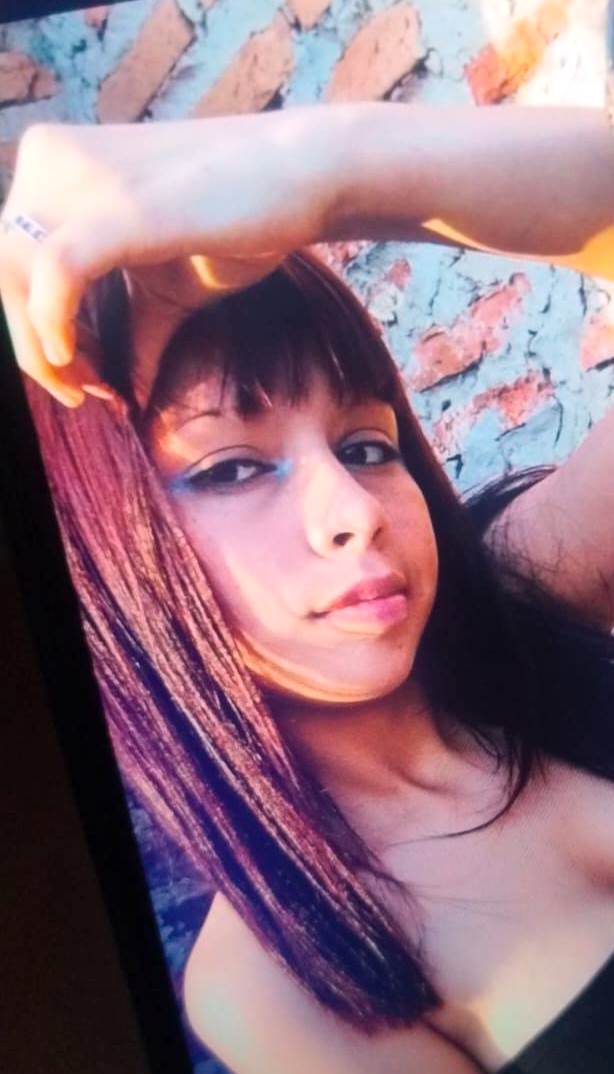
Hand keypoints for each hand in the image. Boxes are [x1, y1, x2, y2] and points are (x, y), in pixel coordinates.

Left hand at [0, 107, 345, 405]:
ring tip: (89, 388)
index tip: (86, 376)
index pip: (12, 261)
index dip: (34, 330)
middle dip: (33, 348)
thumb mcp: (166, 285)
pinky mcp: (122, 206)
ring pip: (15, 274)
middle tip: (80, 392)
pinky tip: (73, 361)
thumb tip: (121, 396)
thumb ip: (129, 328)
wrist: (301, 176)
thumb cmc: (237, 221)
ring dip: (41, 350)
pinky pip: (56, 269)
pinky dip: (52, 322)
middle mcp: (52, 161)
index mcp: (53, 168)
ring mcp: (83, 178)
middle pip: (3, 271)